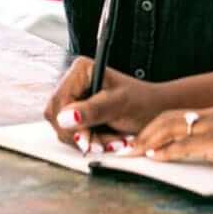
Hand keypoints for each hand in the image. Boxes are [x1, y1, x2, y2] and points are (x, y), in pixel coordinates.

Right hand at [43, 57, 165, 153]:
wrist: (156, 112)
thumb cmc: (143, 102)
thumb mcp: (119, 105)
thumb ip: (92, 110)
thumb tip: (66, 117)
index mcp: (81, 70)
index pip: (59, 101)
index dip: (69, 123)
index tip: (86, 138)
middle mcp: (74, 83)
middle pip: (56, 117)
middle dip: (80, 135)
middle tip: (103, 143)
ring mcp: (75, 99)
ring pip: (63, 129)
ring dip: (88, 141)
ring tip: (112, 141)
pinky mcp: (78, 115)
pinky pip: (72, 135)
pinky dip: (90, 142)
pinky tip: (106, 141)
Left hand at [131, 103, 212, 175]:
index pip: (184, 114)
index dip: (162, 125)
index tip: (148, 136)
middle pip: (171, 117)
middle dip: (148, 130)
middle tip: (131, 144)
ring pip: (172, 128)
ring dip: (149, 140)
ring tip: (134, 151)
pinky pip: (185, 145)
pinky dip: (166, 151)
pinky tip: (155, 158)